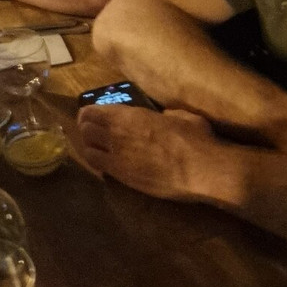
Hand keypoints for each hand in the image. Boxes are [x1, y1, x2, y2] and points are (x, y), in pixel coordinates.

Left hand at [78, 105, 215, 200]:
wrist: (201, 169)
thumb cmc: (196, 139)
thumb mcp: (181, 116)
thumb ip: (166, 115)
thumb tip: (163, 117)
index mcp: (130, 115)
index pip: (94, 110)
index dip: (89, 112)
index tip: (91, 115)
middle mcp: (117, 132)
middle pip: (85, 127)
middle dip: (86, 127)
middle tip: (92, 130)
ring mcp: (116, 155)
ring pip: (86, 146)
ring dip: (89, 144)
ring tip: (96, 147)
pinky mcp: (121, 175)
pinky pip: (97, 165)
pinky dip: (96, 162)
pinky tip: (103, 163)